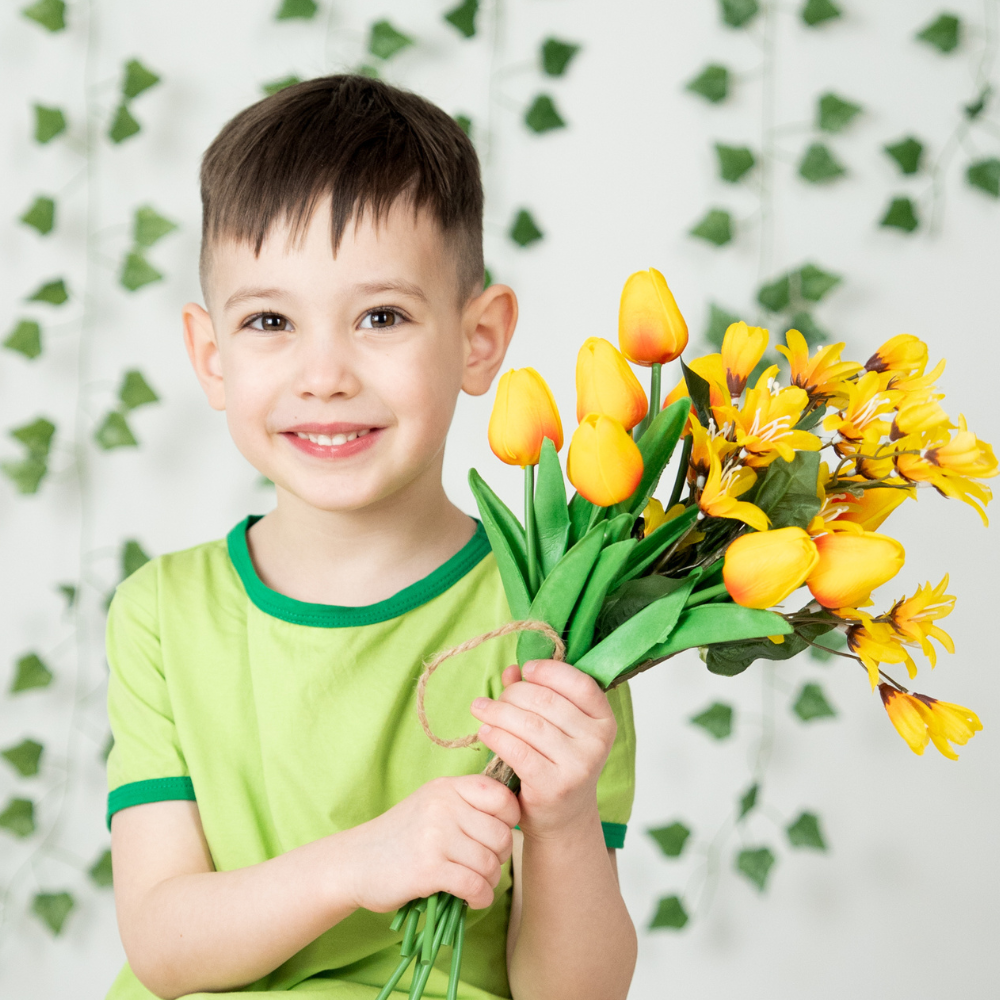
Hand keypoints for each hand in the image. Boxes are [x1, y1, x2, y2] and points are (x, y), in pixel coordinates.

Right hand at [343, 774, 519, 913]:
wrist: (355, 862)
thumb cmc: (402, 835)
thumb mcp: (432, 804)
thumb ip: (467, 803)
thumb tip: (514, 815)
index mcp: (447, 787)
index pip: (501, 796)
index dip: (510, 819)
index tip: (498, 835)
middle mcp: (443, 806)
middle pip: (501, 834)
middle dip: (501, 856)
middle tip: (484, 865)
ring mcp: (435, 836)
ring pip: (490, 863)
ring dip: (489, 881)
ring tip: (476, 884)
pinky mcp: (428, 869)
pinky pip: (475, 885)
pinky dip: (480, 898)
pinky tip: (472, 899)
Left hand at [469, 660, 616, 840]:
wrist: (563, 818)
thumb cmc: (558, 764)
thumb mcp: (557, 727)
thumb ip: (538, 694)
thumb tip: (512, 670)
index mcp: (604, 721)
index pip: (580, 684)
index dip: (550, 670)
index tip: (526, 669)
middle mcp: (596, 742)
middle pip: (547, 701)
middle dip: (514, 693)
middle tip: (495, 698)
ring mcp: (578, 765)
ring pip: (529, 723)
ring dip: (498, 712)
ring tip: (480, 708)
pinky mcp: (554, 785)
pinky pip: (518, 750)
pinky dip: (497, 736)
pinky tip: (485, 731)